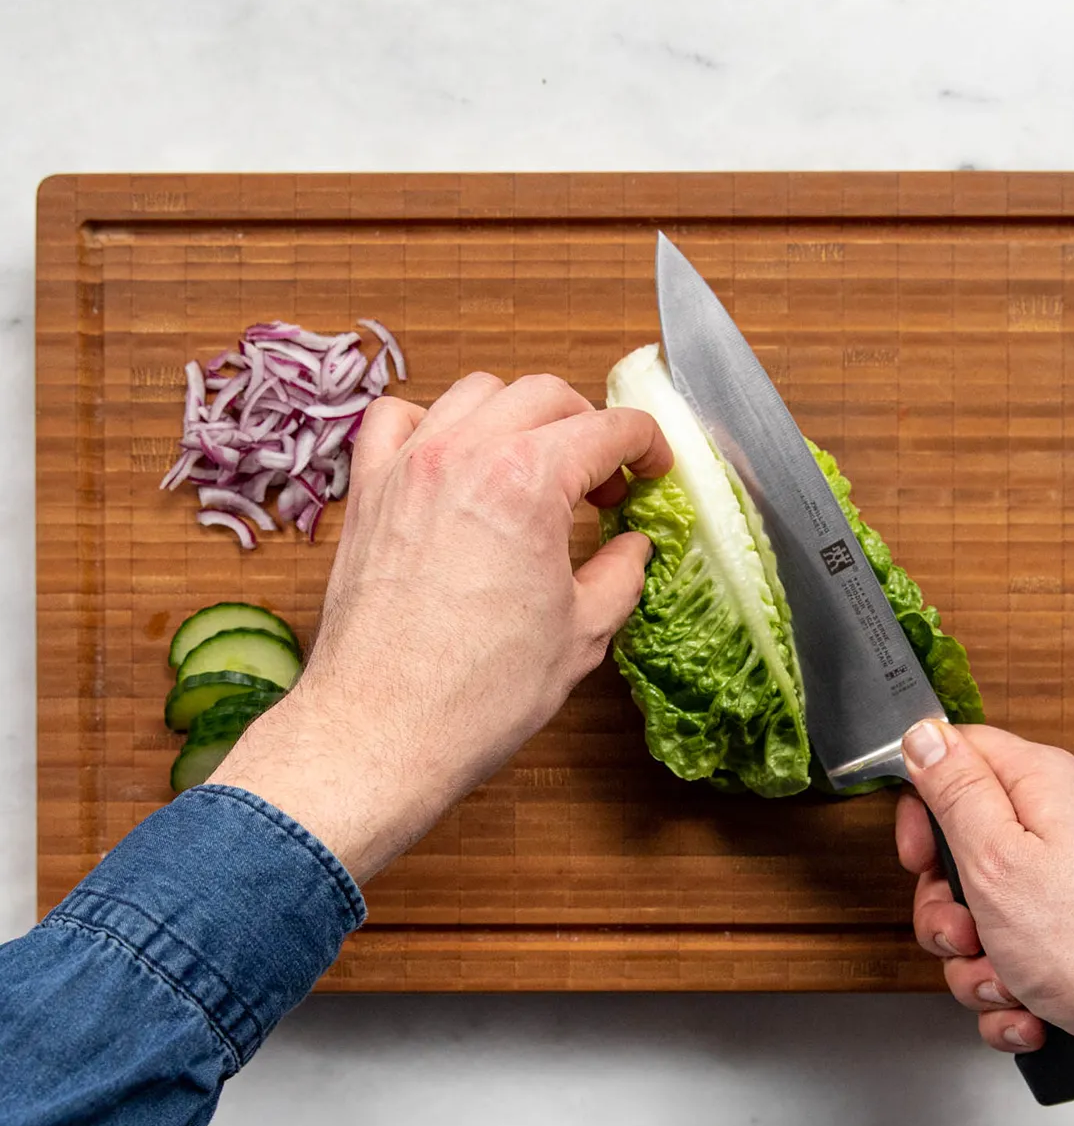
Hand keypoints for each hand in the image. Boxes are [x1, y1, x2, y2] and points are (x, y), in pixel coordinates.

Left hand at [212, 373, 670, 882]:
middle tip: (603, 482)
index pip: (607, 428)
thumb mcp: (582, 634)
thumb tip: (632, 548)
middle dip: (588, 426)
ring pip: (476, 393)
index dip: (646, 445)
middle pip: (545, 395)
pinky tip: (453, 460)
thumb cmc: (478, 694)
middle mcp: (463, 455)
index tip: (652, 470)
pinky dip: (433, 422)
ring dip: (519, 417)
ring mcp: (408, 467)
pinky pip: (397, 419)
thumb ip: (620, 574)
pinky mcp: (368, 493)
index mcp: (527, 483)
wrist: (382, 731)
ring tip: (535, 468)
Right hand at [896, 721, 1073, 1125]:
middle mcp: (1055, 828)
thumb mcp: (996, 855)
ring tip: (1003, 978)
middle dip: (945, 906)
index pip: (956, 757)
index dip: (922, 804)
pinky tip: (1026, 1005)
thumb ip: (954, 789)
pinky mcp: (1069, 939)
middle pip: (957, 848)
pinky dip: (1005, 989)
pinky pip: (1006, 957)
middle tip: (964, 927)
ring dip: (973, 960)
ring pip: (976, 913)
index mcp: (1039, 787)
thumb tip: (923, 734)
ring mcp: (1063, 887)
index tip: (919, 852)